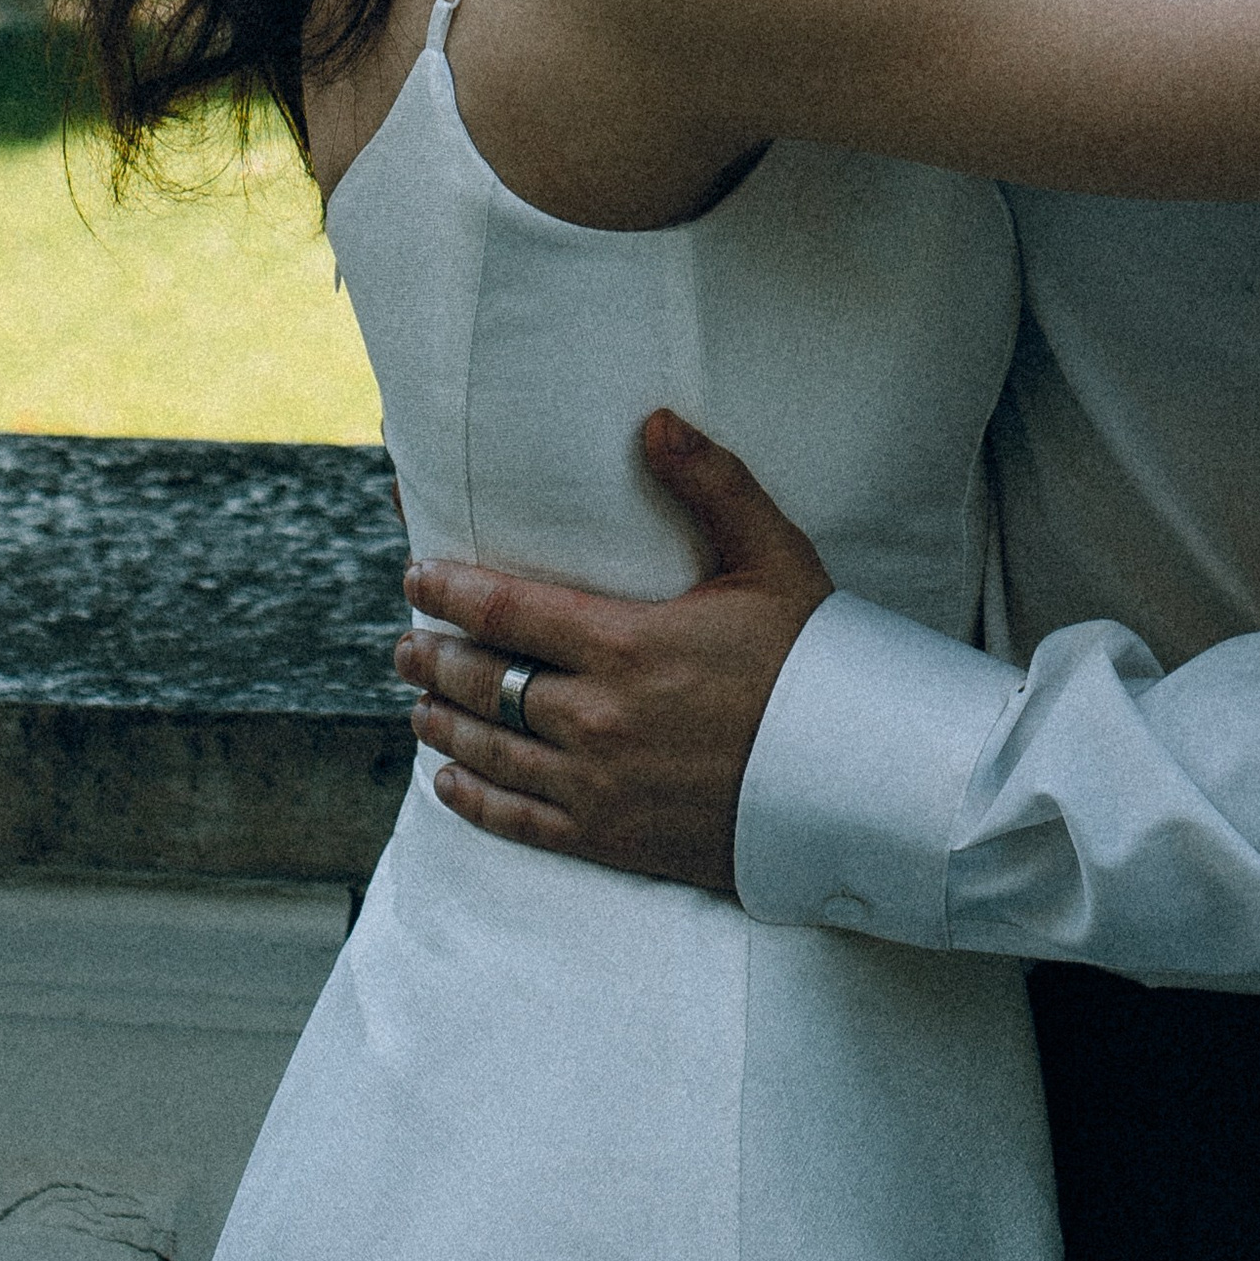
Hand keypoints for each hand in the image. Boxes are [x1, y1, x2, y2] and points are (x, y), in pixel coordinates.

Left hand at [395, 412, 832, 894]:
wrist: (857, 784)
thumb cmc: (814, 663)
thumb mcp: (772, 558)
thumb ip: (711, 483)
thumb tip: (654, 420)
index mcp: (628, 645)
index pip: (508, 611)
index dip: (450, 592)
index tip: (416, 578)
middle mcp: (600, 719)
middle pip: (487, 684)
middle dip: (434, 661)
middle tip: (403, 646)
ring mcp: (603, 786)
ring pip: (494, 753)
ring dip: (444, 727)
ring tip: (418, 708)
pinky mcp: (615, 840)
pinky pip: (523, 823)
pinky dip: (477, 802)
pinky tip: (450, 786)